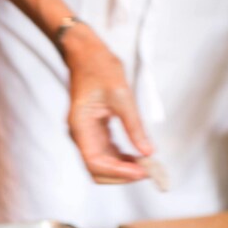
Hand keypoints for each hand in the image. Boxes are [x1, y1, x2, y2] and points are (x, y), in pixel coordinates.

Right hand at [61, 24, 153, 182]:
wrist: (86, 53)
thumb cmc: (99, 67)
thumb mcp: (121, 95)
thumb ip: (134, 126)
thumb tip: (147, 152)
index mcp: (80, 126)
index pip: (95, 162)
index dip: (117, 172)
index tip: (141, 171)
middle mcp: (80, 134)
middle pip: (97, 169)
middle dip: (121, 175)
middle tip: (147, 172)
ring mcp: (86, 133)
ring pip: (102, 163)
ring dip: (123, 168)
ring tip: (147, 166)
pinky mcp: (94, 130)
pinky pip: (107, 152)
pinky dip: (122, 158)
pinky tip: (138, 156)